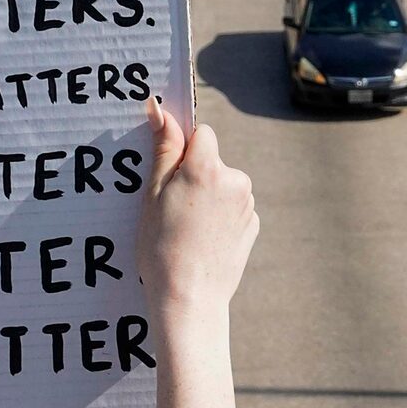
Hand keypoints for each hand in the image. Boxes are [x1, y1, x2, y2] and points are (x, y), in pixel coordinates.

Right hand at [135, 100, 256, 320]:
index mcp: (208, 167)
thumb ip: (164, 149)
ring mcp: (248, 204)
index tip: (170, 175)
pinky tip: (203, 240)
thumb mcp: (153, 195)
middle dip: (195, 175)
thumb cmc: (161, 247)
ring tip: (187, 229)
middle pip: (213, 161)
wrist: (189, 298)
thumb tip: (160, 109)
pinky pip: (233, 208)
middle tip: (172, 210)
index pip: (203, 134)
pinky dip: (220, 218)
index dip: (184, 150)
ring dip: (209, 197)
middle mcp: (235, 180)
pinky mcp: (253, 225)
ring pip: (224, 185)